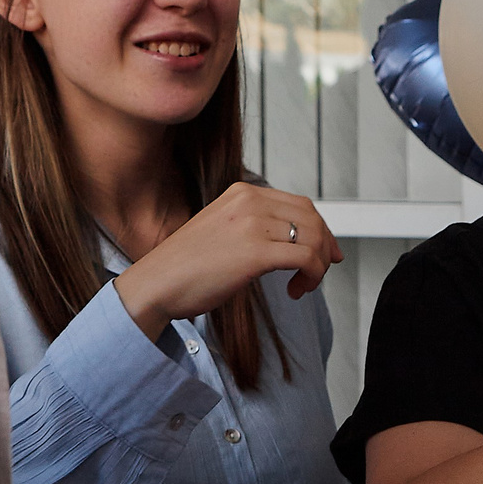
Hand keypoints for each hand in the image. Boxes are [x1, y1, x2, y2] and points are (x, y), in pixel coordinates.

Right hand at [115, 182, 341, 333]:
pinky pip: (306, 258)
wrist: (156, 284)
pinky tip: (295, 291)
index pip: (299, 203)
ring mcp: (252, 224)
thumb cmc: (185, 267)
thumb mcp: (222, 230)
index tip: (327, 252)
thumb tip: (291, 240)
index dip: (321, 228)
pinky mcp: (255, 253)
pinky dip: (311, 276)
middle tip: (322, 269)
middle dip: (325, 245)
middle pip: (311, 217)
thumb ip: (252, 226)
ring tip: (303, 285)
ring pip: (313, 238)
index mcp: (241, 192)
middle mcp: (248, 201)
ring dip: (317, 266)